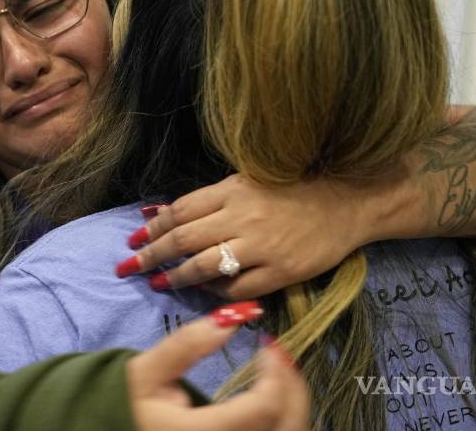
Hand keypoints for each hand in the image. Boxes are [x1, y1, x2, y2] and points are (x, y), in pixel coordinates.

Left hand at [119, 173, 394, 299]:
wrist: (346, 202)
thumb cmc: (291, 190)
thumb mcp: (246, 182)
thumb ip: (206, 200)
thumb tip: (157, 213)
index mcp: (233, 190)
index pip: (180, 211)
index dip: (153, 227)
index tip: (133, 240)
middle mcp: (244, 217)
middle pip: (184, 239)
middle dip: (151, 255)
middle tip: (130, 267)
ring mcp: (263, 246)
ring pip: (206, 266)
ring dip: (176, 276)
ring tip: (159, 282)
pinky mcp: (282, 272)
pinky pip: (238, 288)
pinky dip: (214, 292)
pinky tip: (201, 291)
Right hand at [128, 303, 308, 430]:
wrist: (106, 429)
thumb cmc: (124, 404)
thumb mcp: (144, 372)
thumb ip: (185, 345)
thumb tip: (230, 317)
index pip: (262, 408)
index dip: (274, 372)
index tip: (267, 342)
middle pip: (285, 424)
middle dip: (292, 385)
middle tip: (279, 353)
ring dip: (292, 402)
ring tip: (277, 371)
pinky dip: (281, 416)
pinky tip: (270, 396)